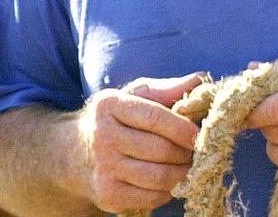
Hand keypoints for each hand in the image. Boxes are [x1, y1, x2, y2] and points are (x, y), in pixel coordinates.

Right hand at [76, 73, 204, 211]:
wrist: (75, 154)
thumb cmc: (115, 119)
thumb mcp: (134, 95)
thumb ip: (167, 88)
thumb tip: (202, 78)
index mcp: (110, 105)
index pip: (155, 117)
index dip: (182, 128)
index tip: (198, 134)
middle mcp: (103, 137)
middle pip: (160, 150)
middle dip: (186, 153)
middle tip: (196, 152)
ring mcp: (104, 168)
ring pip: (158, 177)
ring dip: (182, 174)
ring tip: (187, 166)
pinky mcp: (108, 195)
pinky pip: (151, 198)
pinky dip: (168, 192)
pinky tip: (169, 181)